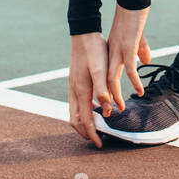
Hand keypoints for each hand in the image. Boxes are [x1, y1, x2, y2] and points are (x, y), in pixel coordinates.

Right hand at [68, 32, 115, 147]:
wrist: (84, 33)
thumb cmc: (94, 50)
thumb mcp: (100, 69)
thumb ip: (102, 89)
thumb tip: (106, 110)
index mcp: (81, 90)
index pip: (85, 120)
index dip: (92, 134)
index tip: (100, 144)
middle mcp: (74, 90)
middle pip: (75, 120)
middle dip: (85, 132)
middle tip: (97, 140)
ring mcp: (73, 85)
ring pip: (75, 112)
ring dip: (84, 122)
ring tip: (96, 127)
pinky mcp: (75, 80)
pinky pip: (77, 102)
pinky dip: (84, 111)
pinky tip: (95, 108)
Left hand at [106, 5, 151, 111]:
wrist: (132, 0)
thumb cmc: (135, 17)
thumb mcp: (137, 37)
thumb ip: (140, 49)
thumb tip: (146, 61)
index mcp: (113, 51)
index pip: (108, 74)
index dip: (108, 89)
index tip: (110, 102)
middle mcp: (113, 52)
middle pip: (106, 80)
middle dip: (108, 98)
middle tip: (111, 112)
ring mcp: (119, 50)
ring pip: (113, 78)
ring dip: (116, 94)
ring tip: (121, 107)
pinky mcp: (128, 46)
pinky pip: (129, 68)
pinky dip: (134, 81)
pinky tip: (139, 90)